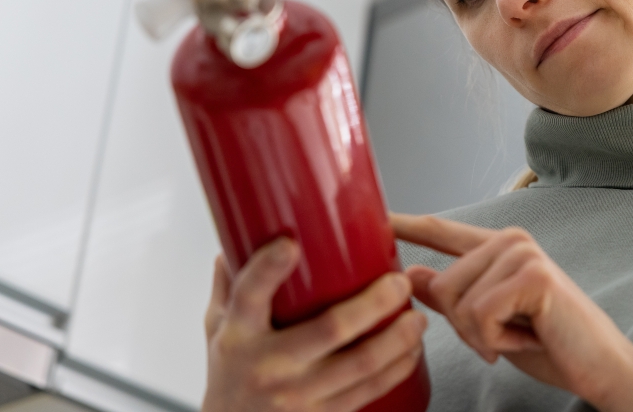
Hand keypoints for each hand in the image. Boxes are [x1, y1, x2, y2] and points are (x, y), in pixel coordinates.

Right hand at [200, 238, 426, 411]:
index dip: (268, 270)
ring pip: (359, 364)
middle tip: (399, 283)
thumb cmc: (227, 374)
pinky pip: (366, 391)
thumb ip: (230, 284)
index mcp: (238, 335)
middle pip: (328, 329)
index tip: (289, 244)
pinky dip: (395, 370)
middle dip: (373, 303)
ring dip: (396, 339)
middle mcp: (267, 366)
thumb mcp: (216, 327)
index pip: (249, 296)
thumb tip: (238, 237)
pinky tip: (411, 351)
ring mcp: (296, 395)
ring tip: (416, 318)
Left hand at [391, 213, 632, 411]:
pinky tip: (529, 338)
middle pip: (441, 285)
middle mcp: (511, 240)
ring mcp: (523, 253)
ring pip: (457, 302)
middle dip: (464, 327)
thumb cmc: (549, 345)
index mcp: (499, 248)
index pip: (442, 232)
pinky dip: (496, 341)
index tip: (374, 215)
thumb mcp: (488, 324)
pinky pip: (479, 315)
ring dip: (483, 336)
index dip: (405, 224)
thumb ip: (452, 298)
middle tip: (507, 336)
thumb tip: (409, 274)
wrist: (600, 368)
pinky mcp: (533, 275)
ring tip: (522, 335)